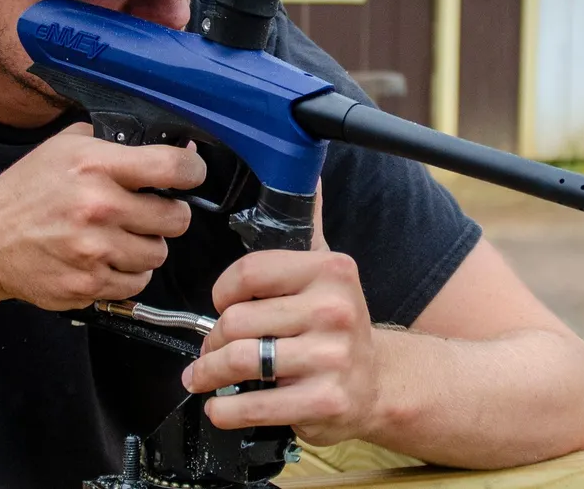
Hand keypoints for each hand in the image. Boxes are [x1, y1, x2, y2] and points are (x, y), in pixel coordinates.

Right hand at [0, 122, 205, 310]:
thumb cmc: (25, 191)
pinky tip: (105, 257)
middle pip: (176, 218)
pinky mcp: (88, 284)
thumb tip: (176, 147)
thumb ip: (118, 144)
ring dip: (146, 245)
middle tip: (147, 211)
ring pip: (158, 253)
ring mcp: (94, 250)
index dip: (192, 171)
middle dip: (167, 214)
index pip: (173, 167)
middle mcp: (98, 207)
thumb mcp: (65, 147)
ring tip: (118, 235)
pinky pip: (137, 282)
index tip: (190, 175)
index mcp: (95, 165)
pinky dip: (127, 272)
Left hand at [181, 240, 377, 446]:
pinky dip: (224, 410)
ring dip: (209, 373)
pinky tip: (221, 406)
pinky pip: (252, 405)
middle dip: (212, 339)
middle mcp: (335, 311)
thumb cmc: (337, 326)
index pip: (250, 272)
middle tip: (212, 349)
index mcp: (332, 272)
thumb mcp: (328, 273)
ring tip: (205, 377)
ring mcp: (331, 359)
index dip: (222, 292)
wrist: (377, 383)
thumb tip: (306, 175)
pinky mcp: (323, 402)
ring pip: (238, 360)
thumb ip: (308, 226)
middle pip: (237, 320)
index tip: (221, 304)